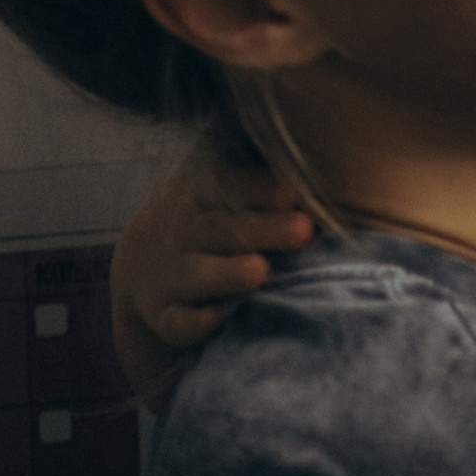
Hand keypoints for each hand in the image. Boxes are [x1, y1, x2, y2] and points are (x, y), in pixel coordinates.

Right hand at [108, 141, 316, 393]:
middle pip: (222, 228)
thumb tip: (329, 153)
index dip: (261, 188)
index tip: (296, 193)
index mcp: (199, 192)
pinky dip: (194, 322)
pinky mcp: (163, 315)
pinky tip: (216, 319)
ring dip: (227, 273)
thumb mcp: (222, 189)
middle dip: (263, 230)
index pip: (228, 185)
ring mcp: (168, 274)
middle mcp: (181, 230)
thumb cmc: (212, 222)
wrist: (146, 265)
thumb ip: (264, 178)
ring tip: (260, 271)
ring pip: (196, 273)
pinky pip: (178, 321)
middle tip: (304, 230)